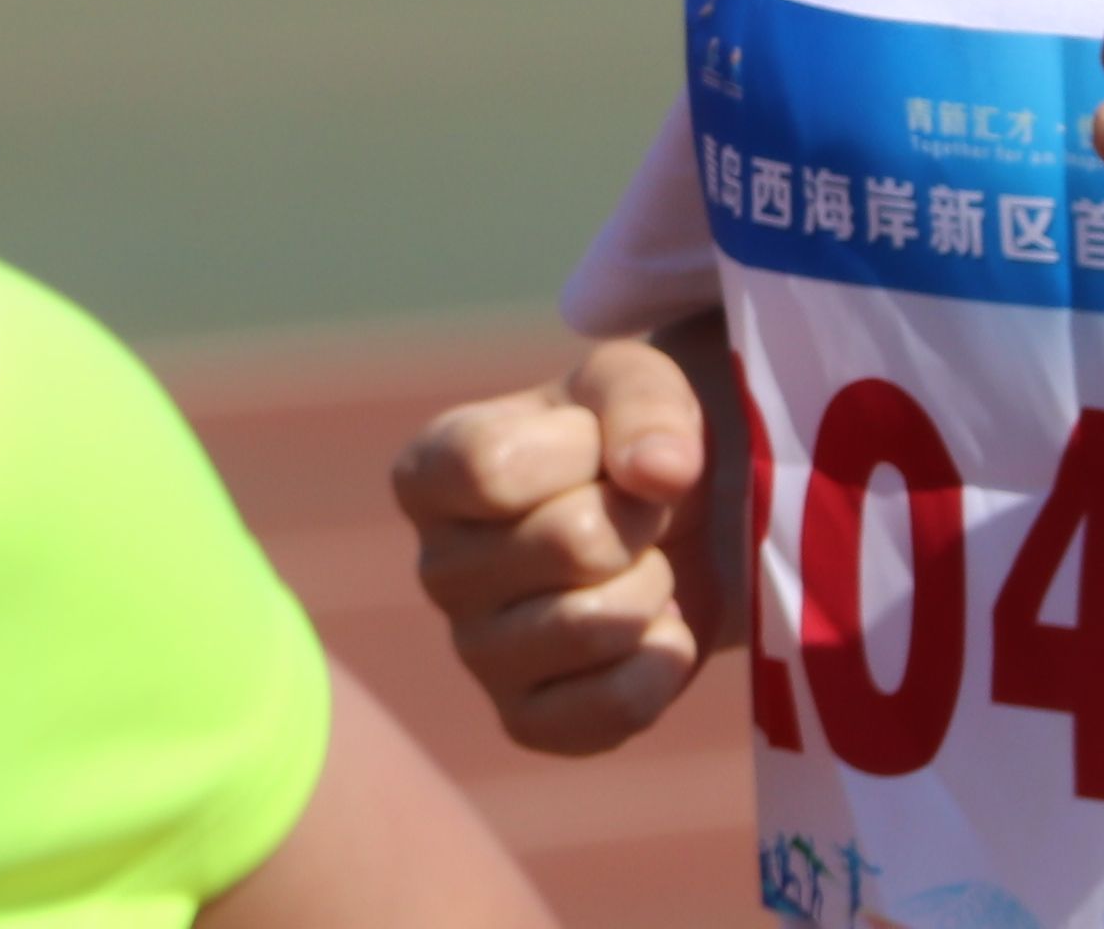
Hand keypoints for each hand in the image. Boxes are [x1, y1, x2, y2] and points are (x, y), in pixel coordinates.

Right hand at [389, 325, 743, 755]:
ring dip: (655, 586)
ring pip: (591, 625)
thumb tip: (660, 470)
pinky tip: (657, 631)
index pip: (490, 469)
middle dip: (639, 518)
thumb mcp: (635, 381)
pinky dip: (663, 664)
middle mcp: (437, 570)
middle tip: (641, 511)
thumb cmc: (627, 439)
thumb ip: (643, 404)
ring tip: (646, 566)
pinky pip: (610, 709)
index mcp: (429, 475)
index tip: (599, 445)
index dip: (579, 450)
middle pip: (566, 544)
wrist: (674, 521)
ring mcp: (476, 654)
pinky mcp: (527, 720)